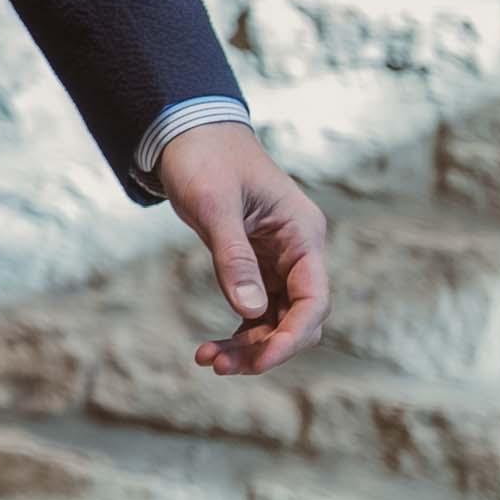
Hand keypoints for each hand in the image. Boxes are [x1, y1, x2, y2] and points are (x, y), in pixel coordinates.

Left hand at [159, 121, 331, 376]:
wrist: (186, 133)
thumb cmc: (204, 159)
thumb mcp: (214, 204)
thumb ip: (232, 255)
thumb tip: (249, 311)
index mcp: (303, 233)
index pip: (313, 299)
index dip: (292, 336)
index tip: (262, 360)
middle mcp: (299, 251)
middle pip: (299, 318)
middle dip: (266, 347)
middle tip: (221, 366)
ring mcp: (279, 261)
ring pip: (276, 320)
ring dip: (248, 346)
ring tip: (208, 361)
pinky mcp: (256, 265)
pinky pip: (256, 310)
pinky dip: (238, 331)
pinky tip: (210, 350)